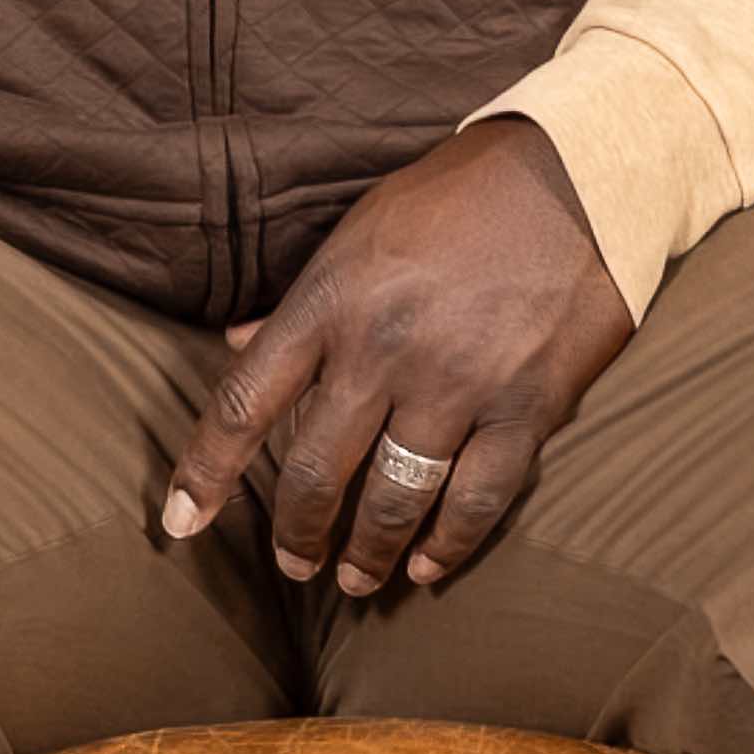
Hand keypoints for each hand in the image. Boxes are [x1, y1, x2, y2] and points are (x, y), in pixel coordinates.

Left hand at [159, 116, 632, 598]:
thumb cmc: (455, 197)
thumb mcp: (361, 230)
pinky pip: (477, 500)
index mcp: (333, 298)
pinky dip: (449, 546)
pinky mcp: (526, 408)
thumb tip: (238, 346)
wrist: (574, 175)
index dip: (206, 471)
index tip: (180, 523)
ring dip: (368, 553)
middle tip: (294, 565)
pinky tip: (428, 568)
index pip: (247, 401)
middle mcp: (384, 348)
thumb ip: (301, 301)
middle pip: (317, 470)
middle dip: (298, 531)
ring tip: (356, 579)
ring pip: (393, 500)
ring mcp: (457, 383)